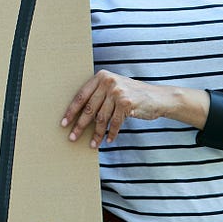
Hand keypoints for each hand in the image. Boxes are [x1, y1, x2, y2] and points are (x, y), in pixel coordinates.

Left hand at [62, 69, 182, 147]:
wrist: (158, 97)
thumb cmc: (132, 94)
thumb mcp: (114, 88)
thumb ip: (98, 94)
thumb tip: (77, 114)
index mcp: (101, 77)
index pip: (81, 96)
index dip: (71, 111)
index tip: (64, 123)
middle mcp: (108, 82)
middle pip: (89, 108)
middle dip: (80, 125)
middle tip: (72, 137)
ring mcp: (118, 92)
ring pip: (101, 118)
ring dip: (96, 134)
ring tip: (92, 144)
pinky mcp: (127, 103)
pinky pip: (115, 123)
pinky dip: (111, 133)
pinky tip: (107, 140)